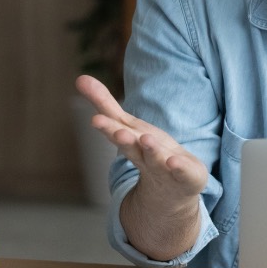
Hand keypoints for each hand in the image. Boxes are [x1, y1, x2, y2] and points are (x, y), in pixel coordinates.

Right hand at [74, 75, 207, 200]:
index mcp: (131, 143)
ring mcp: (165, 169)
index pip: (117, 133)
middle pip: (133, 148)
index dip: (108, 127)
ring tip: (146, 140)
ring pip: (156, 160)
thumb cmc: (147, 152)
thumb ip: (105, 104)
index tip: (95, 119)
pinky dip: (179, 168)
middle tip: (118, 133)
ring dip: (151, 151)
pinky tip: (175, 162)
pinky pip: (184, 172)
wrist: (172, 190)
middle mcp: (145, 157)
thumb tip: (79, 77)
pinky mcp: (187, 176)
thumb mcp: (128, 127)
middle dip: (124, 140)